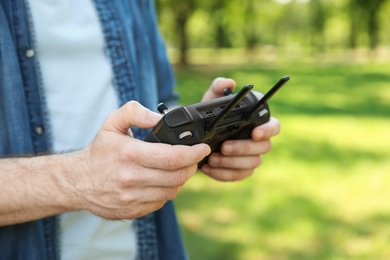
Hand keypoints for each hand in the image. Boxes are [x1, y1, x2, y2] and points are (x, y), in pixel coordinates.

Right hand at [69, 101, 210, 219]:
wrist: (76, 182)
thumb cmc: (98, 151)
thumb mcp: (112, 123)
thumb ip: (135, 113)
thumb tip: (159, 118)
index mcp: (129, 154)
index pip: (173, 157)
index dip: (194, 153)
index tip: (203, 148)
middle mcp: (131, 178)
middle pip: (178, 176)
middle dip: (192, 166)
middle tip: (193, 157)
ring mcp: (132, 198)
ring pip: (172, 190)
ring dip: (181, 179)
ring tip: (179, 168)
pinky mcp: (132, 211)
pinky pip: (161, 201)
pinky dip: (168, 190)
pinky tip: (163, 181)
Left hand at [199, 77, 280, 181]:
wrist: (196, 138)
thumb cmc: (210, 117)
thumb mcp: (210, 100)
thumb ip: (218, 87)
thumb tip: (229, 83)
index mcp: (256, 122)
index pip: (274, 126)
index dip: (268, 130)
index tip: (255, 132)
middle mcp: (258, 141)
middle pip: (263, 148)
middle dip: (243, 148)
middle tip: (223, 147)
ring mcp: (251, 157)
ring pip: (252, 164)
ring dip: (231, 162)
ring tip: (212, 158)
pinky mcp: (241, 171)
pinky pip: (238, 176)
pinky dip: (222, 174)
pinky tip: (208, 168)